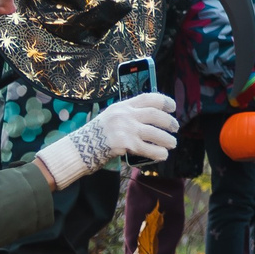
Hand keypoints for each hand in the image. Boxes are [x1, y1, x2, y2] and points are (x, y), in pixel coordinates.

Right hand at [34, 91, 178, 188]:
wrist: (78, 149)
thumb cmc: (95, 135)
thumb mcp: (111, 117)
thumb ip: (128, 115)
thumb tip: (150, 119)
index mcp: (122, 106)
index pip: (148, 98)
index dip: (164, 101)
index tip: (173, 107)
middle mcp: (124, 114)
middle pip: (154, 115)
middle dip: (168, 122)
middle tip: (176, 128)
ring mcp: (125, 128)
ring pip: (154, 132)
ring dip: (166, 139)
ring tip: (173, 144)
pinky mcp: (124, 144)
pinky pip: (146, 148)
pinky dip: (157, 152)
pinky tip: (163, 156)